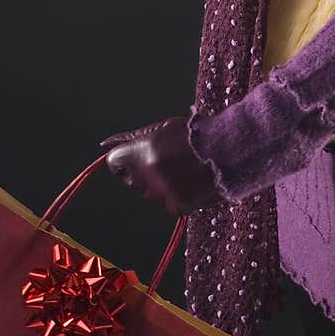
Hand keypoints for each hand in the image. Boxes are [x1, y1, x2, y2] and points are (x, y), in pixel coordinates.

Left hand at [98, 115, 225, 215]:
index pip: (114, 162)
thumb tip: (105, 144)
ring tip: (185, 170)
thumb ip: (134, 138)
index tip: (134, 159)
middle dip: (144, 173)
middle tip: (168, 161)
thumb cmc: (195, 135)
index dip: (124, 160)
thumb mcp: (163, 129)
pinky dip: (179, 197)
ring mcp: (162, 192)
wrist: (229, 150)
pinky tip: (193, 182)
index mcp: (141, 152)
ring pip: (152, 194)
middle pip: (133, 180)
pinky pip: (170, 204)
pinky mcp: (178, 206)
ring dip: (162, 185)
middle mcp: (147, 174)